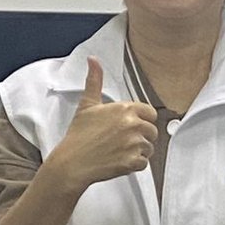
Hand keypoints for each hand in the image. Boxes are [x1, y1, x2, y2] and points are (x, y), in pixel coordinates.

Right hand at [51, 57, 158, 191]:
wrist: (72, 162)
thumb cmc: (79, 135)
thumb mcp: (87, 104)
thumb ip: (95, 80)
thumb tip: (93, 60)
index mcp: (125, 109)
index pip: (150, 113)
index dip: (142, 120)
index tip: (131, 126)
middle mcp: (132, 124)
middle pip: (152, 131)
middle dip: (141, 137)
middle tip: (123, 141)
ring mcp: (133, 143)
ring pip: (149, 148)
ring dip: (138, 151)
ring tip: (119, 151)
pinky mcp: (132, 161)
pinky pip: (144, 163)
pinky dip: (134, 165)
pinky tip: (120, 160)